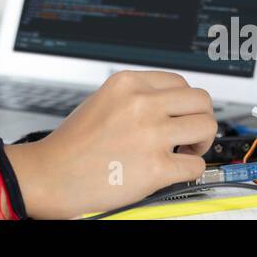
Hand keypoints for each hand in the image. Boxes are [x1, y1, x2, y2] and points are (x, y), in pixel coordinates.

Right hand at [5, 70, 215, 219]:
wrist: (50, 175)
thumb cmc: (71, 144)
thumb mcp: (102, 100)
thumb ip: (135, 97)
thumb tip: (168, 104)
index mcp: (127, 83)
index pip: (180, 81)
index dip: (184, 102)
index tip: (181, 115)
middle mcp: (142, 103)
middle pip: (201, 100)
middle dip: (200, 118)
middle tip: (188, 134)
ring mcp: (150, 134)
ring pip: (206, 127)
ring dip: (200, 142)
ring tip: (183, 152)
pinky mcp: (155, 167)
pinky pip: (196, 165)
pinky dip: (191, 170)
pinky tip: (173, 171)